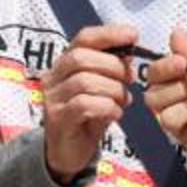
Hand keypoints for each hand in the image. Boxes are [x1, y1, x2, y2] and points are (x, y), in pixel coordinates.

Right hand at [41, 24, 137, 184]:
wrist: (68, 152)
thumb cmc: (88, 116)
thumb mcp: (103, 88)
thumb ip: (113, 70)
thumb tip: (129, 55)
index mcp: (65, 63)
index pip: (83, 38)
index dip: (108, 34)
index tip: (133, 35)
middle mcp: (53, 77)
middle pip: (81, 57)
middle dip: (113, 66)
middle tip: (130, 79)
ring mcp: (52, 99)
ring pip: (84, 81)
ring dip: (113, 89)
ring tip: (124, 100)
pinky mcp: (57, 119)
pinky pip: (84, 105)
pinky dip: (107, 107)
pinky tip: (115, 113)